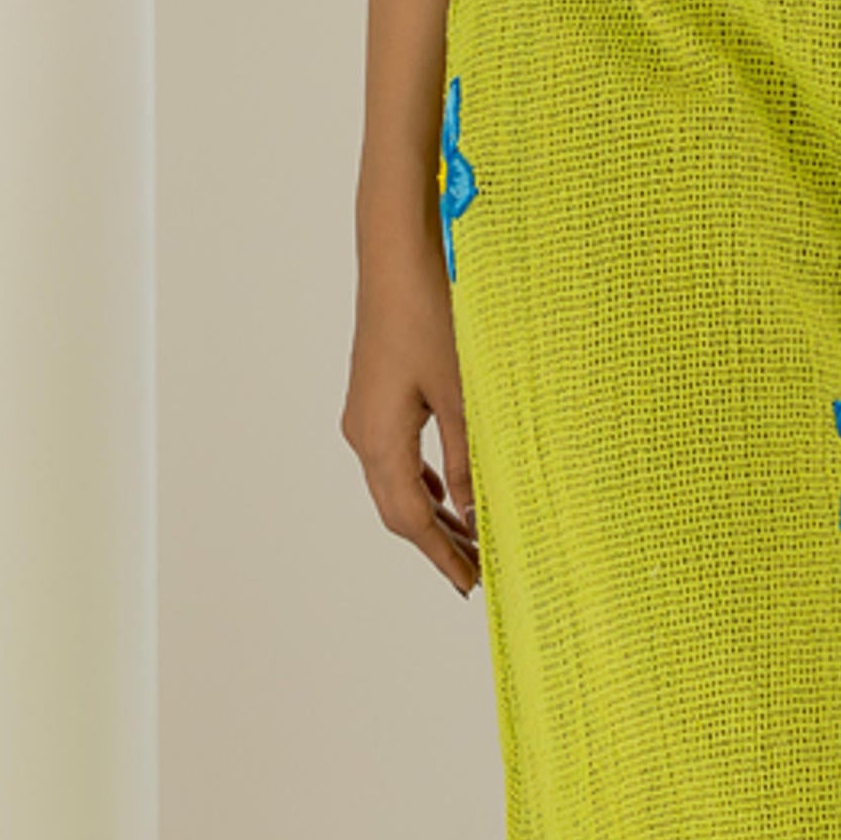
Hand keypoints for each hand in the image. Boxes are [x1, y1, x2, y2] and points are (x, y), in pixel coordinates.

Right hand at [342, 255, 481, 597]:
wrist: (396, 254)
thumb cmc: (429, 315)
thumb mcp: (461, 393)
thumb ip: (468, 457)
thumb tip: (475, 513)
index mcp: (378, 439)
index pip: (410, 520)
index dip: (442, 556)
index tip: (473, 585)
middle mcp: (362, 433)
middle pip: (397, 509)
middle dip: (437, 543)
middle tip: (479, 571)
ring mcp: (364, 414)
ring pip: (395, 484)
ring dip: (431, 514)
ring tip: (471, 537)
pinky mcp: (374, 395)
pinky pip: (394, 456)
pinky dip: (422, 482)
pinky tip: (447, 489)